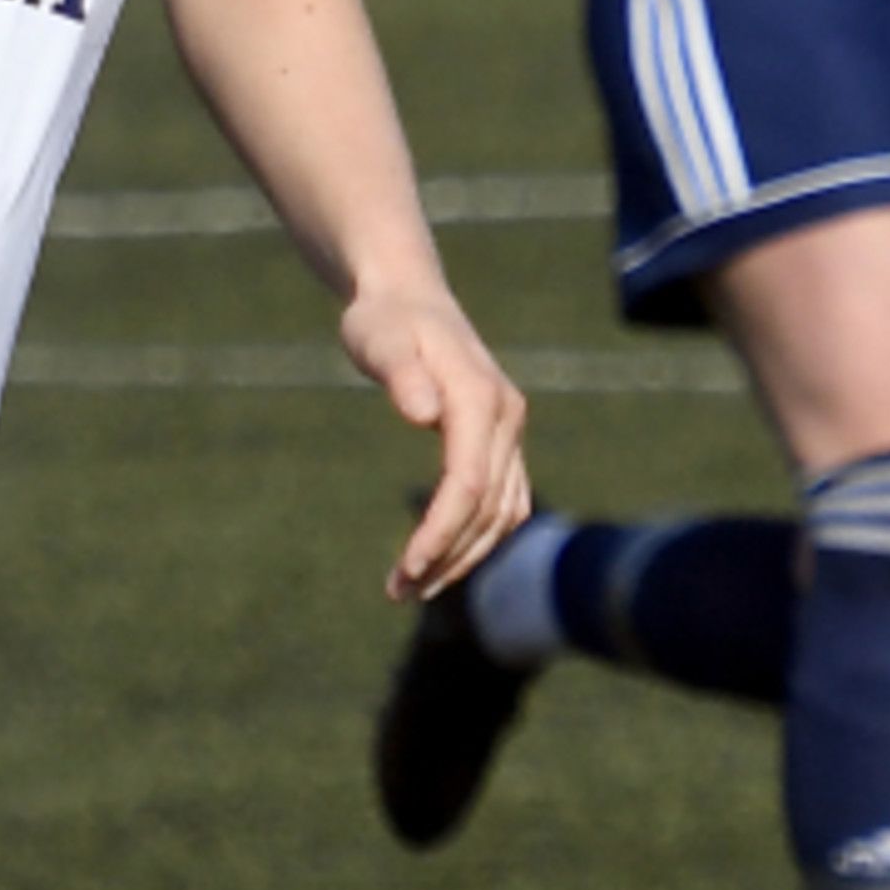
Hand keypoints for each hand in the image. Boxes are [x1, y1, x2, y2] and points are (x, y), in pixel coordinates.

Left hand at [339, 269, 533, 605]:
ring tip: (413, 588)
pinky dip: (478, 538)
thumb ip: (400, 372)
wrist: (408, 298)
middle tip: (397, 591)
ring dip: (463, 556)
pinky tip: (443, 561)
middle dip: (446, 555)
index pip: (469, 482)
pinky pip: (504, 503)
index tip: (408, 567)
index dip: (442, 531)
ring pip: (502, 513)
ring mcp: (509, 432)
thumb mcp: (379, 338)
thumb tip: (425, 414)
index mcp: (479, 398)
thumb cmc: (385, 320)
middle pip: (488, 507)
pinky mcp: (502, 443)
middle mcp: (506, 418)